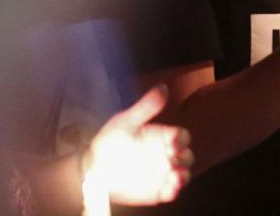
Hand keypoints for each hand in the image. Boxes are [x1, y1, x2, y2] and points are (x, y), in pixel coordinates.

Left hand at [81, 84, 192, 207]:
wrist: (93, 166)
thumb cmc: (111, 140)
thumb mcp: (126, 121)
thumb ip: (146, 107)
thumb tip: (163, 88)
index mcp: (162, 137)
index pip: (181, 137)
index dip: (181, 139)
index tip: (173, 142)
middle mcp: (165, 155)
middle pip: (186, 156)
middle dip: (184, 157)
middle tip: (173, 158)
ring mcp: (162, 173)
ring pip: (182, 175)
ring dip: (182, 176)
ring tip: (174, 176)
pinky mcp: (156, 190)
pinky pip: (171, 192)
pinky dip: (174, 190)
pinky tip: (169, 187)